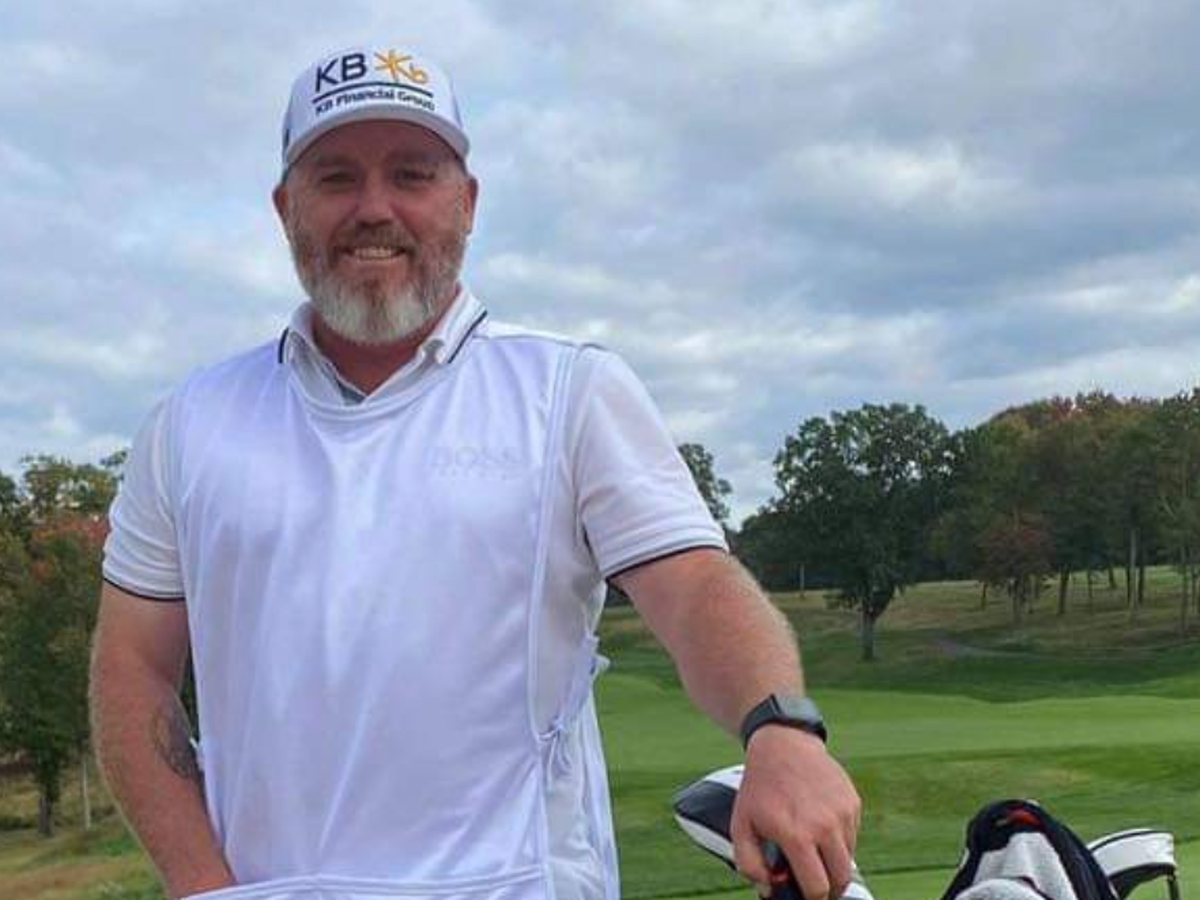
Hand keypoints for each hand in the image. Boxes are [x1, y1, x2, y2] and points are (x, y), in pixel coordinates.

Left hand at [730, 725, 860, 899]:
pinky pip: (852, 835)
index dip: (812, 897)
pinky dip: (840, 840)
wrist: (782, 746)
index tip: (805, 893)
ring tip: (814, 851)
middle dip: (830, 888)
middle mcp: (825, 826)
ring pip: (849, 858)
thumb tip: (770, 889)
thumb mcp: (741, 825)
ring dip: (835, 863)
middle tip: (816, 884)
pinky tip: (821, 826)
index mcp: (797, 835)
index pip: (817, 887)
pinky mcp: (853, 802)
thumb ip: (749, 864)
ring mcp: (842, 813)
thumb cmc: (760, 789)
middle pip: (842, 879)